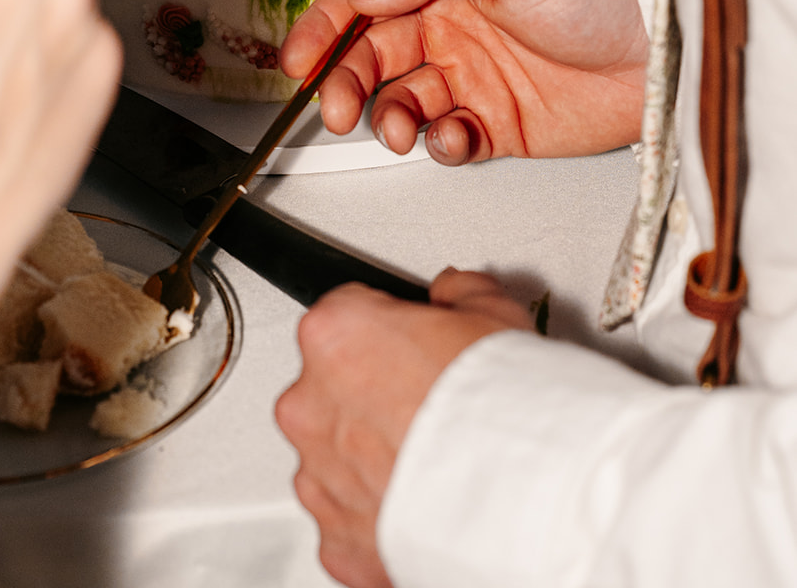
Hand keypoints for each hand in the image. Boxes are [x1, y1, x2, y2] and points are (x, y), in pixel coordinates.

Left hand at [275, 270, 532, 587]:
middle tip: (426, 407)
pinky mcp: (338, 540)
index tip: (413, 346)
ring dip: (371, 459)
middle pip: (331, 390)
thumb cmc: (501, 407)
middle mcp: (310, 405)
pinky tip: (424, 504)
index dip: (387, 330)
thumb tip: (453, 292)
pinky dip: (380, 517)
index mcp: (335, 336)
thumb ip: (458, 290)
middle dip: (371, 398)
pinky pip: (350, 520)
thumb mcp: (492, 312)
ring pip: (335, 458)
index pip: (345, 316)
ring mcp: (319, 477)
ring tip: (432, 462)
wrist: (519, 500)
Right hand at [281, 0, 646, 163]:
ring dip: (389, 118)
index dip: (325, 27)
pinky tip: (458, 137)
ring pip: (401, 102)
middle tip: (338, 109)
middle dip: (345, 84)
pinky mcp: (497, 125)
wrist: (658, 50)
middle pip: (372, 58)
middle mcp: (451, 29)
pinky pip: (446, 139)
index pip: (366, 0)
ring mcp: (472, 79)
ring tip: (403, 128)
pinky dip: (440, 145)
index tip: (298, 59)